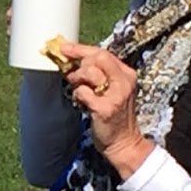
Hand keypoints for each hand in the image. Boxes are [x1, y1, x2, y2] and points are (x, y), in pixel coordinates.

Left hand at [53, 40, 154, 179]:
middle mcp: (124, 82)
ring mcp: (116, 95)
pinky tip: (83, 103)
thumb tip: (70, 60)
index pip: (103, 53)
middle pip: (97, 57)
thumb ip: (97, 74)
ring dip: (78, 80)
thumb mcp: (111, 90)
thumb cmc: (113, 115)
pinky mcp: (105, 108)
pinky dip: (78, 95)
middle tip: (74, 76)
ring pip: (89, 72)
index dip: (80, 48)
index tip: (64, 47)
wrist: (123, 142)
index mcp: (126, 74)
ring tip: (80, 91)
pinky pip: (83, 92)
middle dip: (80, 64)